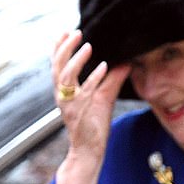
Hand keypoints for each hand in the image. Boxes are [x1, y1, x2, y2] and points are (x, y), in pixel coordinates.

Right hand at [53, 29, 130, 183]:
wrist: (89, 152)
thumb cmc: (94, 125)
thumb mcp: (104, 96)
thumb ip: (113, 78)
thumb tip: (126, 60)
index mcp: (65, 91)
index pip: (57, 65)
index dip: (59, 48)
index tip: (65, 31)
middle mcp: (63, 97)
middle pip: (57, 68)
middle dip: (64, 48)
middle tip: (76, 32)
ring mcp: (69, 106)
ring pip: (65, 79)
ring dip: (76, 61)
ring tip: (87, 46)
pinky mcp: (79, 115)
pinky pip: (85, 94)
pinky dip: (94, 79)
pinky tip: (103, 67)